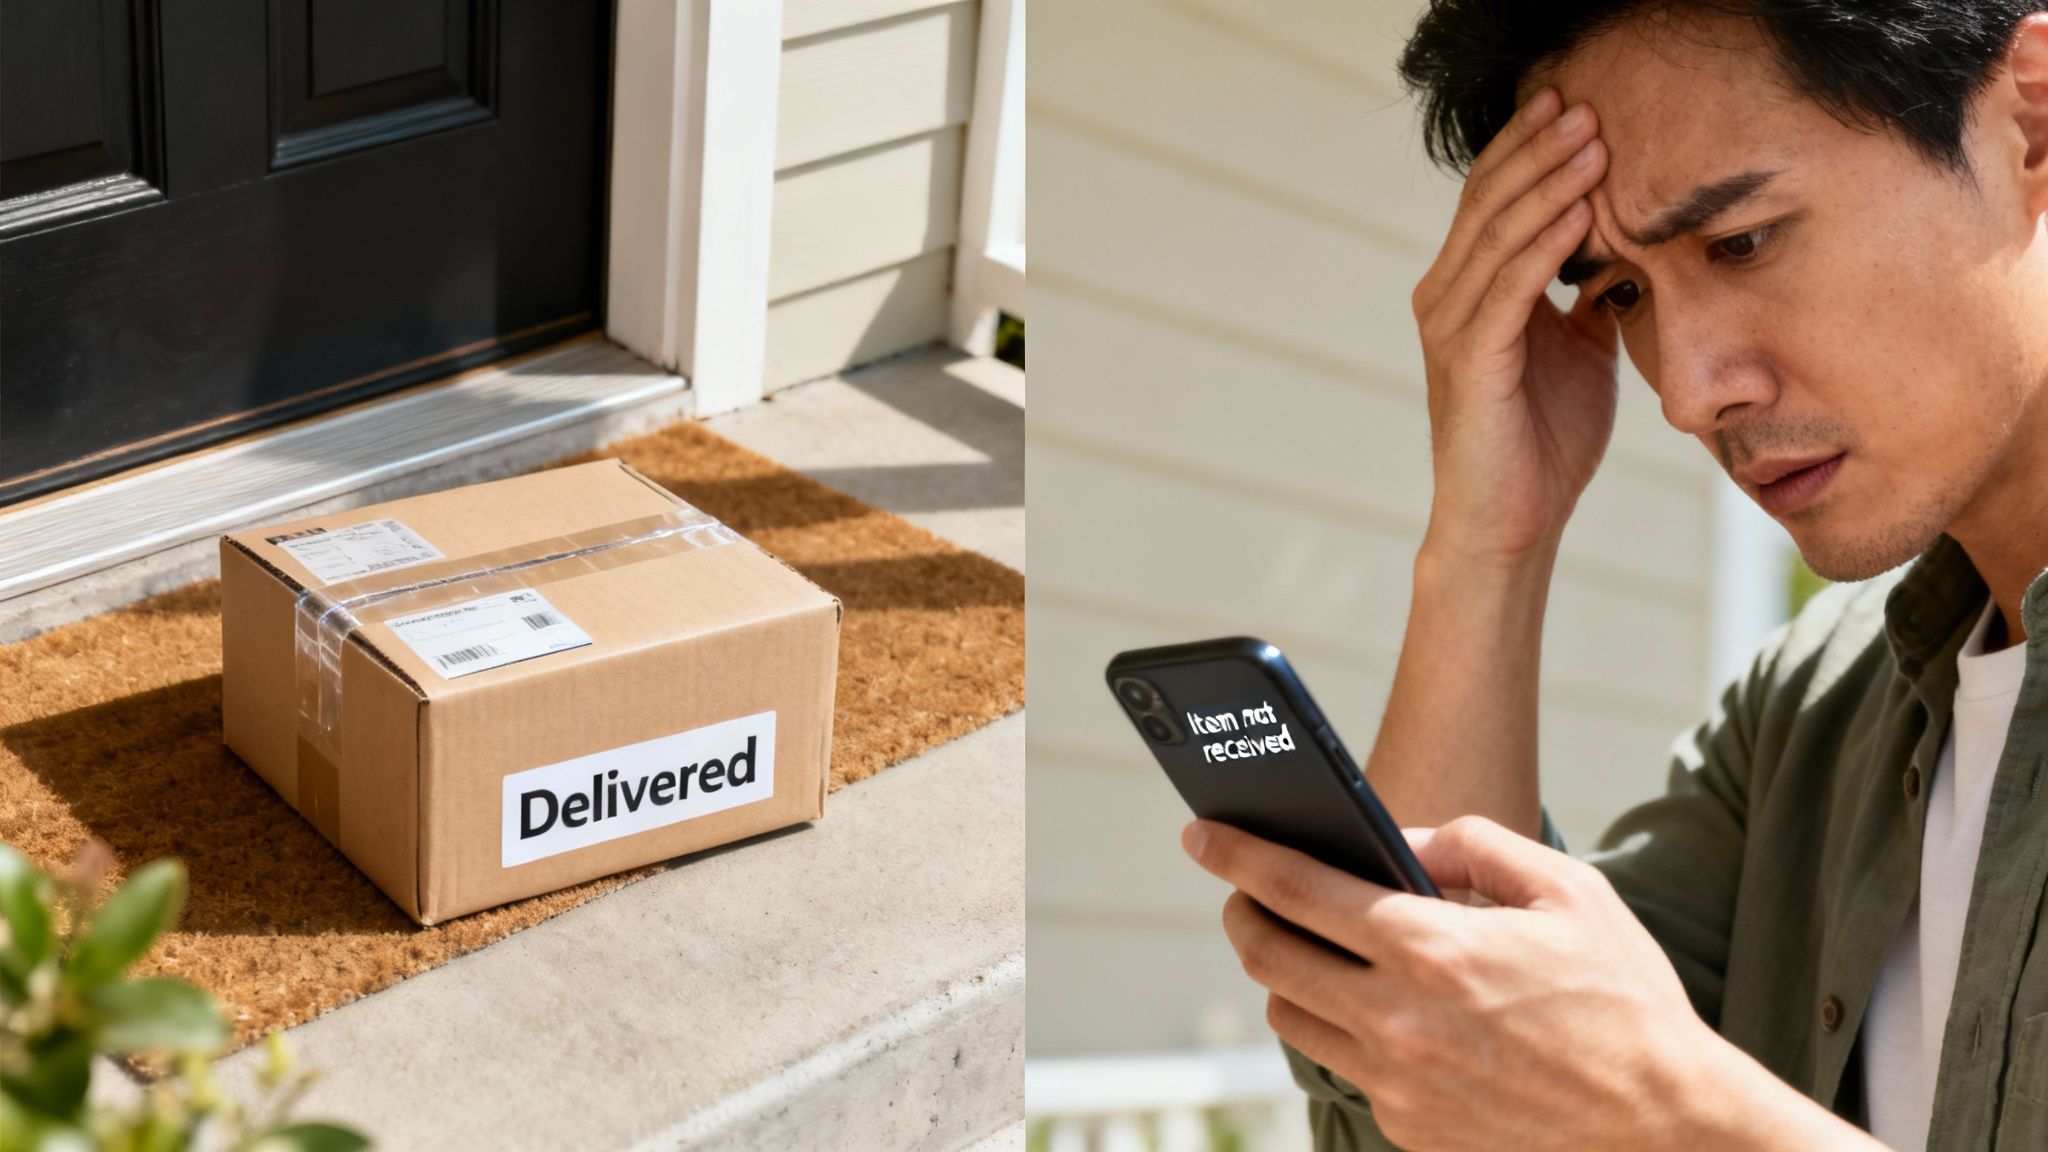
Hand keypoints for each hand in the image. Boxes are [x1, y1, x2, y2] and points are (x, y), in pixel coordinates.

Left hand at [1181, 817, 1878, 1151]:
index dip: (1236, 852)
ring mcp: (1398, 1084)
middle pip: (1267, 956)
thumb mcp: (1566, 891)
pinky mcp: (1408, 1128)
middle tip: (1248, 890)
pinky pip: (1344, 1066)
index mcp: (1432, 949)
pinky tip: (1379, 1006)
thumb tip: (1395, 837)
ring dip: (1286, 974)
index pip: (1295, 888)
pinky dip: (1343, 1028)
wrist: (1669, 1128)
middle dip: (1243, 912)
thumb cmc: (1626, 1002)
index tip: (1199, 831)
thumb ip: (1470, 846)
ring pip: (1291, 1016)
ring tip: (1314, 946)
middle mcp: (1399, 1021)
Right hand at [1413, 87, 1619, 569]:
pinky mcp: (1469, 362)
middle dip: (1540, 149)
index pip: (1493, 198)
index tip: (1578, 103)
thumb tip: (1628, 245)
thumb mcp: (1580, 349)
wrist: (1512, 522)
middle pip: (1489, 201)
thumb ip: (1588, 295)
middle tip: (1588, 104)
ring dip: (1548, 184)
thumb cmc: (1544, 442)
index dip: (1530, 148)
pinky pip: (1507, 289)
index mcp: (1466, 290)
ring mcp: (1451, 329)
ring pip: (1498, 236)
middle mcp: (1445, 299)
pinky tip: (1578, 211)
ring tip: (1593, 141)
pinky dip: (1542, 246)